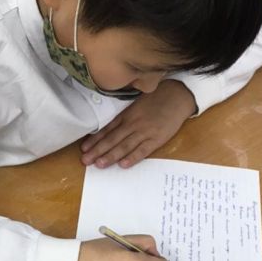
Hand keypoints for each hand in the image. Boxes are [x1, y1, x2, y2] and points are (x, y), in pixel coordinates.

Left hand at [80, 80, 196, 168]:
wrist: (177, 96)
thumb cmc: (156, 100)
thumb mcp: (136, 105)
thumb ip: (125, 117)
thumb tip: (110, 130)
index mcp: (127, 115)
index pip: (107, 130)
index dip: (95, 140)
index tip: (84, 149)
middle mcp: (133, 123)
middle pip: (112, 139)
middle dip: (98, 150)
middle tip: (85, 161)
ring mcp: (145, 131)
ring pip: (125, 145)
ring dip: (111, 156)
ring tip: (99, 164)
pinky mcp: (157, 138)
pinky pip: (143, 150)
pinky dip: (133, 157)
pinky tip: (123, 164)